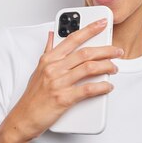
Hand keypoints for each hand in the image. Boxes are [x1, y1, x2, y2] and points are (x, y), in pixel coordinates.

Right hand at [5, 19, 122, 141]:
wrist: (24, 118)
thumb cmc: (32, 96)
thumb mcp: (38, 69)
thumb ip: (48, 51)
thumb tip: (51, 35)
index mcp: (49, 59)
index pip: (72, 39)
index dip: (89, 29)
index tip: (101, 23)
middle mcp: (54, 68)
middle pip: (85, 53)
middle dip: (106, 50)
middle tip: (117, 51)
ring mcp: (59, 83)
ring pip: (89, 68)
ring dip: (107, 67)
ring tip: (114, 68)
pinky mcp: (64, 98)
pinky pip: (88, 89)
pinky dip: (102, 87)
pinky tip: (107, 86)